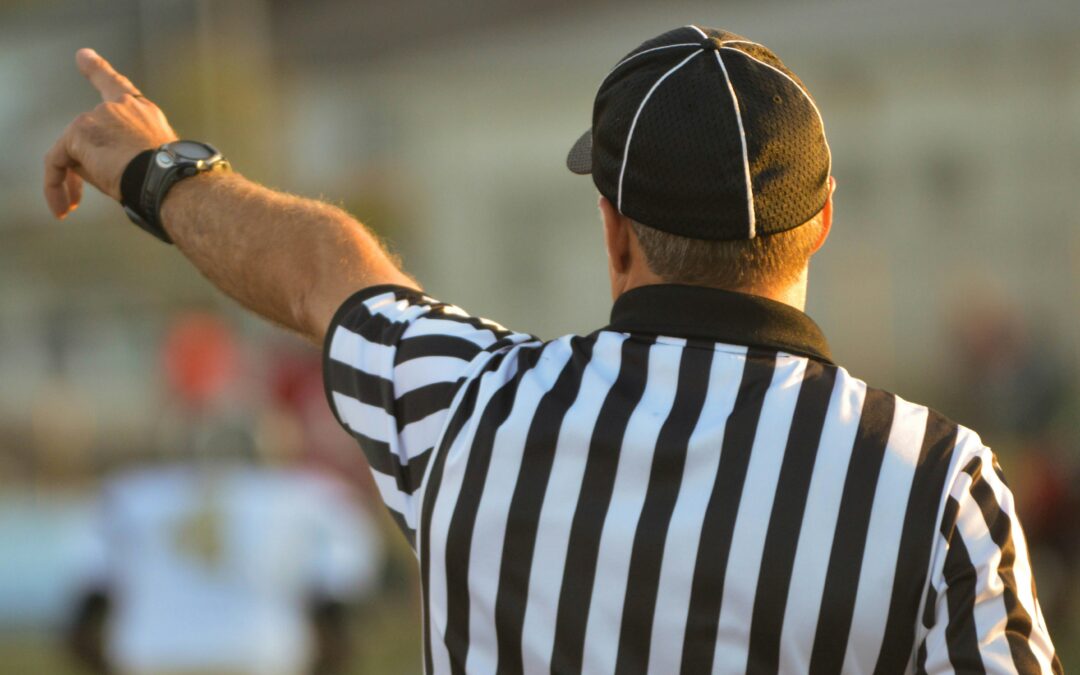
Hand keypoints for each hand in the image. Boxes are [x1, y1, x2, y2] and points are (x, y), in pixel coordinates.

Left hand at [44, 49, 178, 218]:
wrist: (169, 181)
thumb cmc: (169, 180)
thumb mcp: (147, 161)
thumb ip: (115, 154)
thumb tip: (81, 164)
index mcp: (143, 113)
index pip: (117, 86)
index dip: (97, 69)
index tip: (83, 56)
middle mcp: (120, 108)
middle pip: (88, 133)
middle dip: (85, 167)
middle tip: (78, 200)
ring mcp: (98, 117)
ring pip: (73, 150)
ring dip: (71, 181)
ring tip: (74, 207)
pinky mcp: (80, 133)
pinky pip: (57, 161)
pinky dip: (55, 185)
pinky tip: (63, 206)